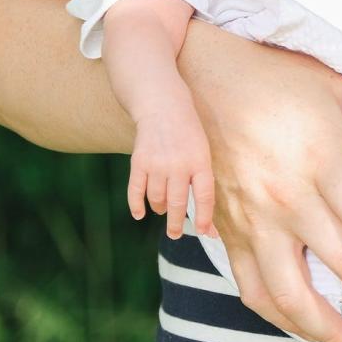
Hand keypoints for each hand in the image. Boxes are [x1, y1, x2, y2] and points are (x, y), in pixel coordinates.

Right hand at [129, 98, 215, 239]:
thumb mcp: (202, 152)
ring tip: (163, 209)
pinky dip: (137, 206)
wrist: (163, 107)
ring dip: (160, 209)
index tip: (204, 232)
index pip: (204, 196)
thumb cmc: (188, 134)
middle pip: (178, 203)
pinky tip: (140, 214)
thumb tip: (203, 213)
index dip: (205, 218)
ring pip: (157, 200)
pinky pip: (136, 192)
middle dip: (177, 224)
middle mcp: (178, 164)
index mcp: (199, 161)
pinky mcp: (138, 162)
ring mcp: (157, 164)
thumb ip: (201, 180)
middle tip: (175, 234)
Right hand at [179, 24, 341, 341]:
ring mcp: (252, 220)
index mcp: (321, 157)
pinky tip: (309, 332)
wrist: (196, 77)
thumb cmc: (278, 77)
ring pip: (293, 296)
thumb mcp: (341, 85)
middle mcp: (286, 196)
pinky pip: (254, 291)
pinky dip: (282, 320)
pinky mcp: (226, 234)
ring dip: (333, 332)